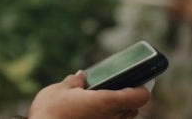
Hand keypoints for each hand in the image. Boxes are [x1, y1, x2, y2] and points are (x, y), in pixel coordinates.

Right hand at [28, 71, 150, 118]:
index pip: (140, 97)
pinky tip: (89, 112)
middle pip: (133, 109)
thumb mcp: (60, 90)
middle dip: (128, 98)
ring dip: (117, 110)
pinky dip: (104, 117)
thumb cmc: (50, 112)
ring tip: (101, 99)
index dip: (142, 87)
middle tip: (117, 86)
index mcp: (106, 102)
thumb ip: (74, 82)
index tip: (138, 79)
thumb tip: (80, 76)